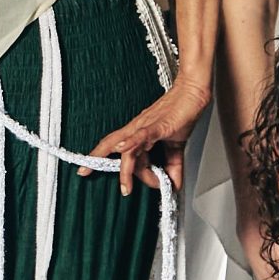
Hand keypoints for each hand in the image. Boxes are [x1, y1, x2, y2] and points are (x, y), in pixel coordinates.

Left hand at [87, 79, 209, 193]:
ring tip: (125, 186)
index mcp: (139, 133)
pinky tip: (121, 149)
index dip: (131, 174)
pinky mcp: (158, 125)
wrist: (192, 93)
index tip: (142, 187)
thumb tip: (174, 185)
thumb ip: (173, 166)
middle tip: (86, 174)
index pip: (127, 156)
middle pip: (112, 146)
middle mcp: (137, 129)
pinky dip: (131, 143)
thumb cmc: (181, 113)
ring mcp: (146, 126)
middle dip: (98, 161)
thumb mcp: (176, 146)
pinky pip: (142, 135)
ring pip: (128, 149)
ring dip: (126, 170)